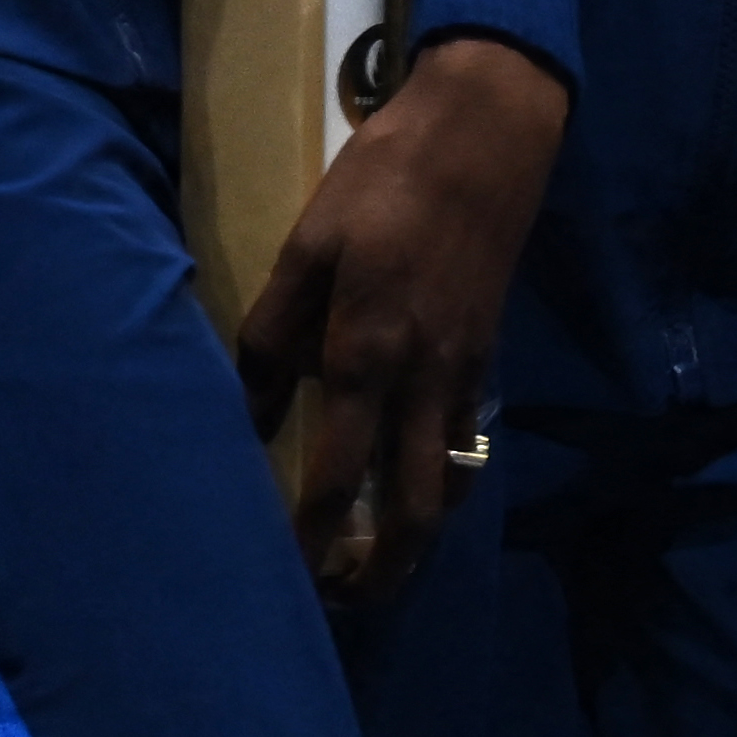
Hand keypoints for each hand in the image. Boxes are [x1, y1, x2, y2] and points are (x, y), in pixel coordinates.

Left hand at [231, 29, 567, 603]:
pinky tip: (419, 482)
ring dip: (420, 531)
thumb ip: (273, 331)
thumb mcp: (310, 245)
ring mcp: (467, 366)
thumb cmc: (385, 179)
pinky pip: (468, 435)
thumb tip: (244, 409)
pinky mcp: (488, 347)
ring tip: (386, 564)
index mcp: (369, 352)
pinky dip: (444, 477)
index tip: (286, 581)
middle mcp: (425, 377)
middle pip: (415, 504)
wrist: (492, 131)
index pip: (337, 476)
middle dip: (386, 567)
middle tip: (351, 605)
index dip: (310, 537)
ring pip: (451, 477)